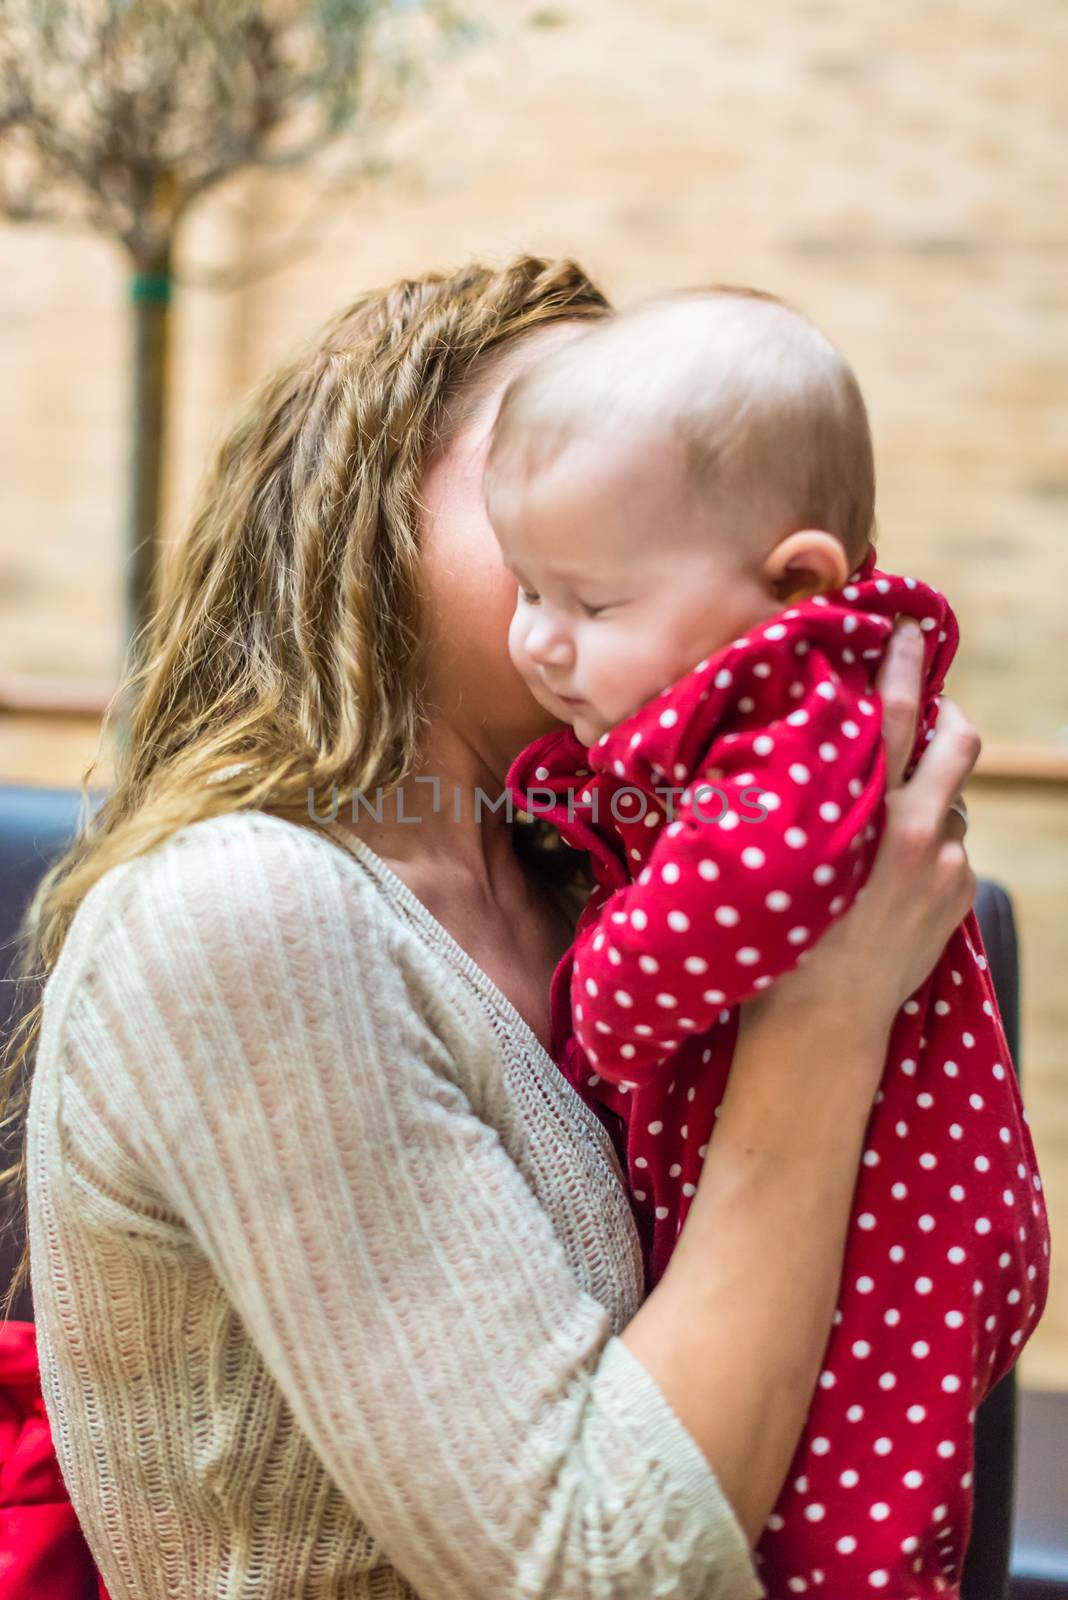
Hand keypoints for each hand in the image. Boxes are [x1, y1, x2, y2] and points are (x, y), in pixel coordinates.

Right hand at [750, 617, 979, 1044]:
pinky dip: (930, 846)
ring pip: (952, 798)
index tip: (911, 629)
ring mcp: (946, 864)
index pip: (893, 714)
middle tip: (929, 711)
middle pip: (957, 742)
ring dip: (930, 795)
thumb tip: (789, 751)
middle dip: (948, 717)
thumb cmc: (779, 937)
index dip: (904, 663)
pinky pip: (952, 847)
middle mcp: (915, 830)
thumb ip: (795, 798)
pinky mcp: (959, 893)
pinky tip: (894, 874)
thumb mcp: (778, 855)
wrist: (823, 1020)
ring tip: (889, 822)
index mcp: (864, 812)